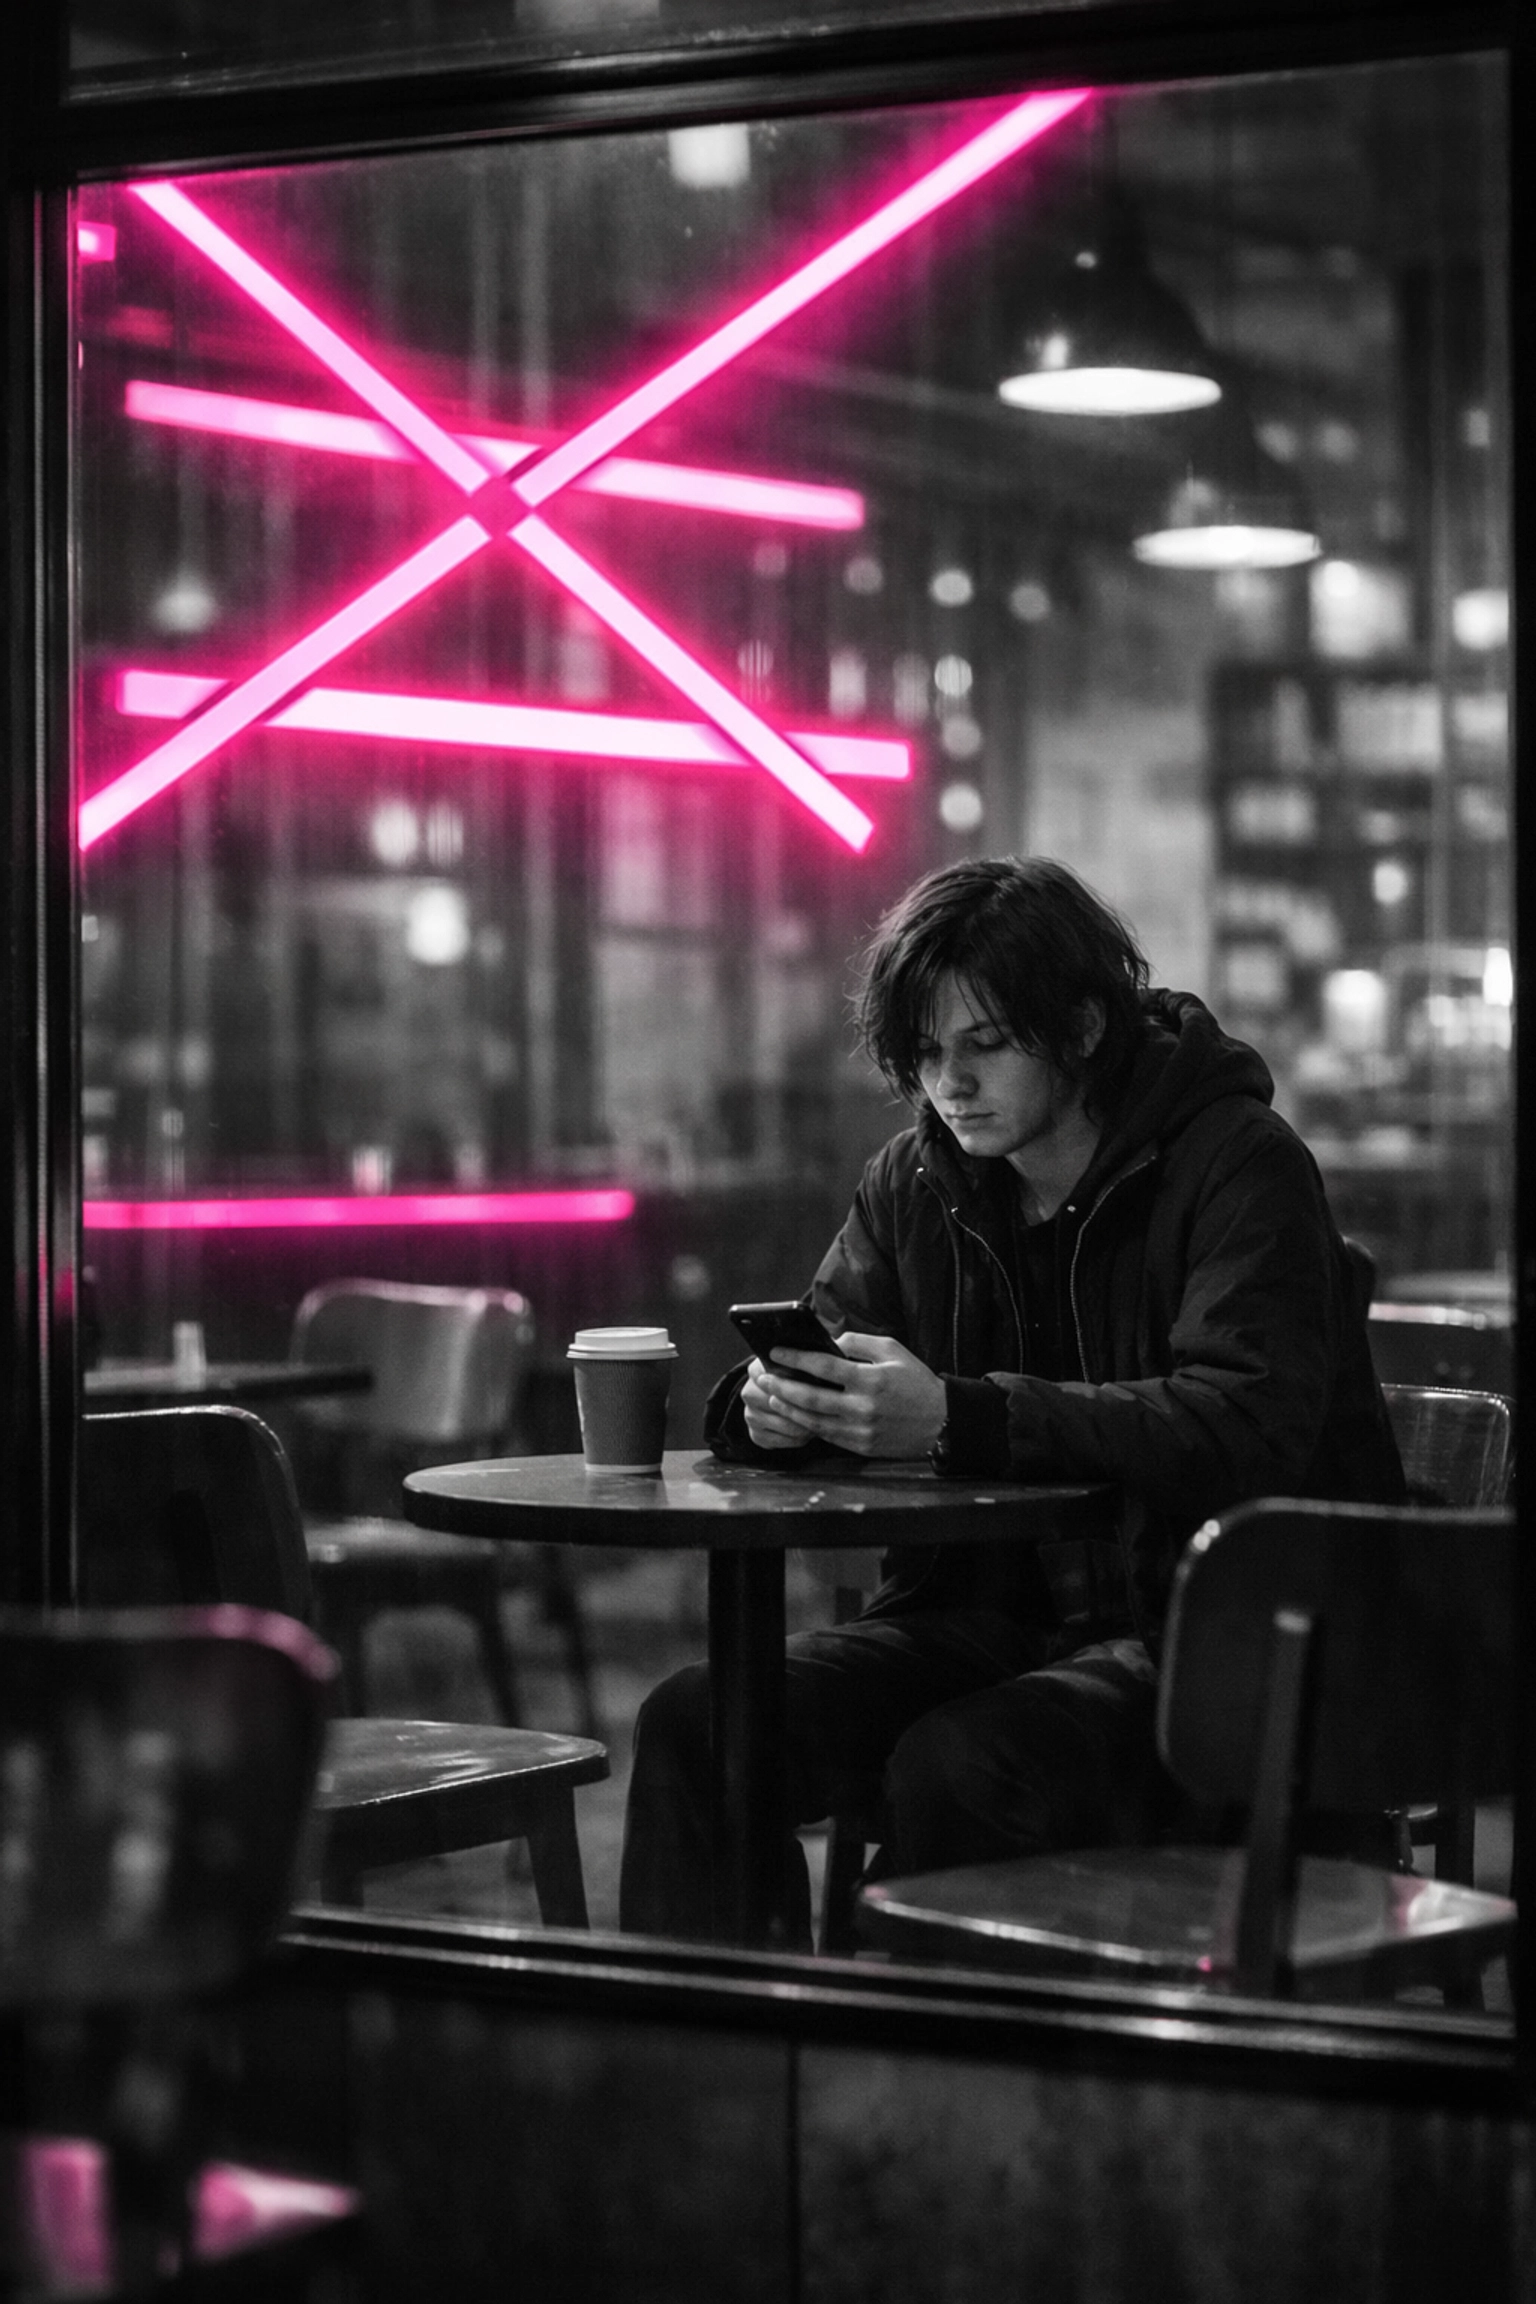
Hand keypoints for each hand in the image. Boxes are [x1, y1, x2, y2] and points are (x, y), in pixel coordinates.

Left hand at [744, 1332, 946, 1459]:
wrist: (941, 1422)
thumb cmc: (915, 1381)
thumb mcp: (893, 1350)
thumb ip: (859, 1342)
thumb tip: (828, 1342)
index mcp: (870, 1379)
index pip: (823, 1366)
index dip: (795, 1358)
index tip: (775, 1352)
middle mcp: (862, 1407)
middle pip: (810, 1397)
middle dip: (782, 1386)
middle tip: (763, 1376)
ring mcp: (860, 1431)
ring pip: (812, 1421)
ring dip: (788, 1408)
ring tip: (773, 1396)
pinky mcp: (860, 1447)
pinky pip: (826, 1435)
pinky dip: (806, 1424)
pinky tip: (795, 1414)